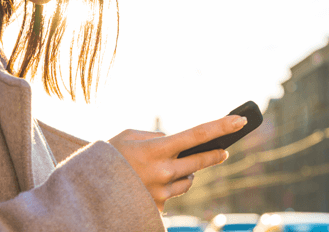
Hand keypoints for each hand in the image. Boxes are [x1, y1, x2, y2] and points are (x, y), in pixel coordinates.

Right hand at [109, 115, 247, 211]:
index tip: (240, 120)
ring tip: (169, 167)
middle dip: (216, 154)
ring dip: (187, 172)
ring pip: (189, 180)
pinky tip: (154, 181)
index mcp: (156, 149)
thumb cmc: (108, 157)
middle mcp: (163, 171)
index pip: (197, 135)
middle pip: (201, 161)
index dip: (221, 127)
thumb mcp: (128, 136)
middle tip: (224, 150)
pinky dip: (170, 186)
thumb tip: (174, 140)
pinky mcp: (158, 207)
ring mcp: (161, 191)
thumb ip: (155, 136)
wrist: (88, 191)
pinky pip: (174, 193)